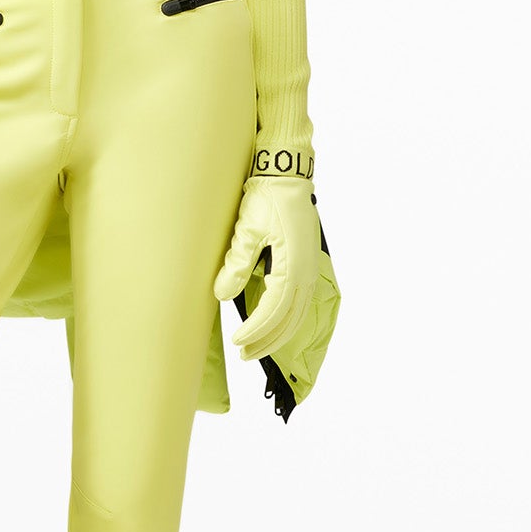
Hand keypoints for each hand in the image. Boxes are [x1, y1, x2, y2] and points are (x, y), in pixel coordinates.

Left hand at [214, 174, 320, 361]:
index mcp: (292, 267)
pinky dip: (286, 319)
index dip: (255, 330)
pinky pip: (300, 303)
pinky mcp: (306, 265)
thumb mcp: (247, 229)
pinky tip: (272, 325)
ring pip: (297, 315)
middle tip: (243, 354)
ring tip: (255, 347)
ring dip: (277, 334)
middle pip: (289, 320)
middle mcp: (306, 273)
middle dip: (266, 341)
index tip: (236, 341)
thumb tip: (221, 295)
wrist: (286, 176)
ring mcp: (309, 270)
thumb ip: (236, 264)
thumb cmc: (266, 199)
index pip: (273, 311)